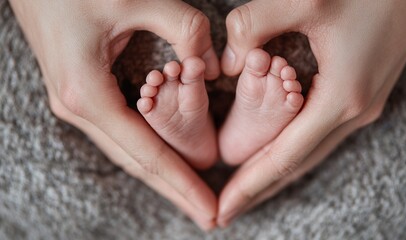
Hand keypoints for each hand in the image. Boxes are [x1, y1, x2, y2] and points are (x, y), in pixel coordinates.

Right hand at [9, 0, 219, 229]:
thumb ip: (185, 29)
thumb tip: (211, 66)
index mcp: (89, 94)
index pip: (147, 154)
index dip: (182, 184)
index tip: (210, 210)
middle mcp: (78, 108)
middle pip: (136, 163)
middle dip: (175, 190)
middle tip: (208, 216)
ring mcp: (75, 103)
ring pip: (126, 151)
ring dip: (160, 174)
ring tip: (190, 195)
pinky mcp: (80, 92)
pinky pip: (118, 133)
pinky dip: (144, 151)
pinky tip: (163, 160)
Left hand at [218, 0, 405, 225]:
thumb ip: (253, 26)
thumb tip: (228, 64)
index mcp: (338, 99)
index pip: (282, 159)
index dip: (249, 187)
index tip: (222, 211)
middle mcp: (353, 112)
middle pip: (295, 165)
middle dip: (257, 189)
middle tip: (224, 211)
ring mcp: (361, 106)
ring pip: (308, 153)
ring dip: (274, 173)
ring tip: (244, 190)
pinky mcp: (362, 94)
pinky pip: (320, 135)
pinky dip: (292, 151)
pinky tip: (276, 152)